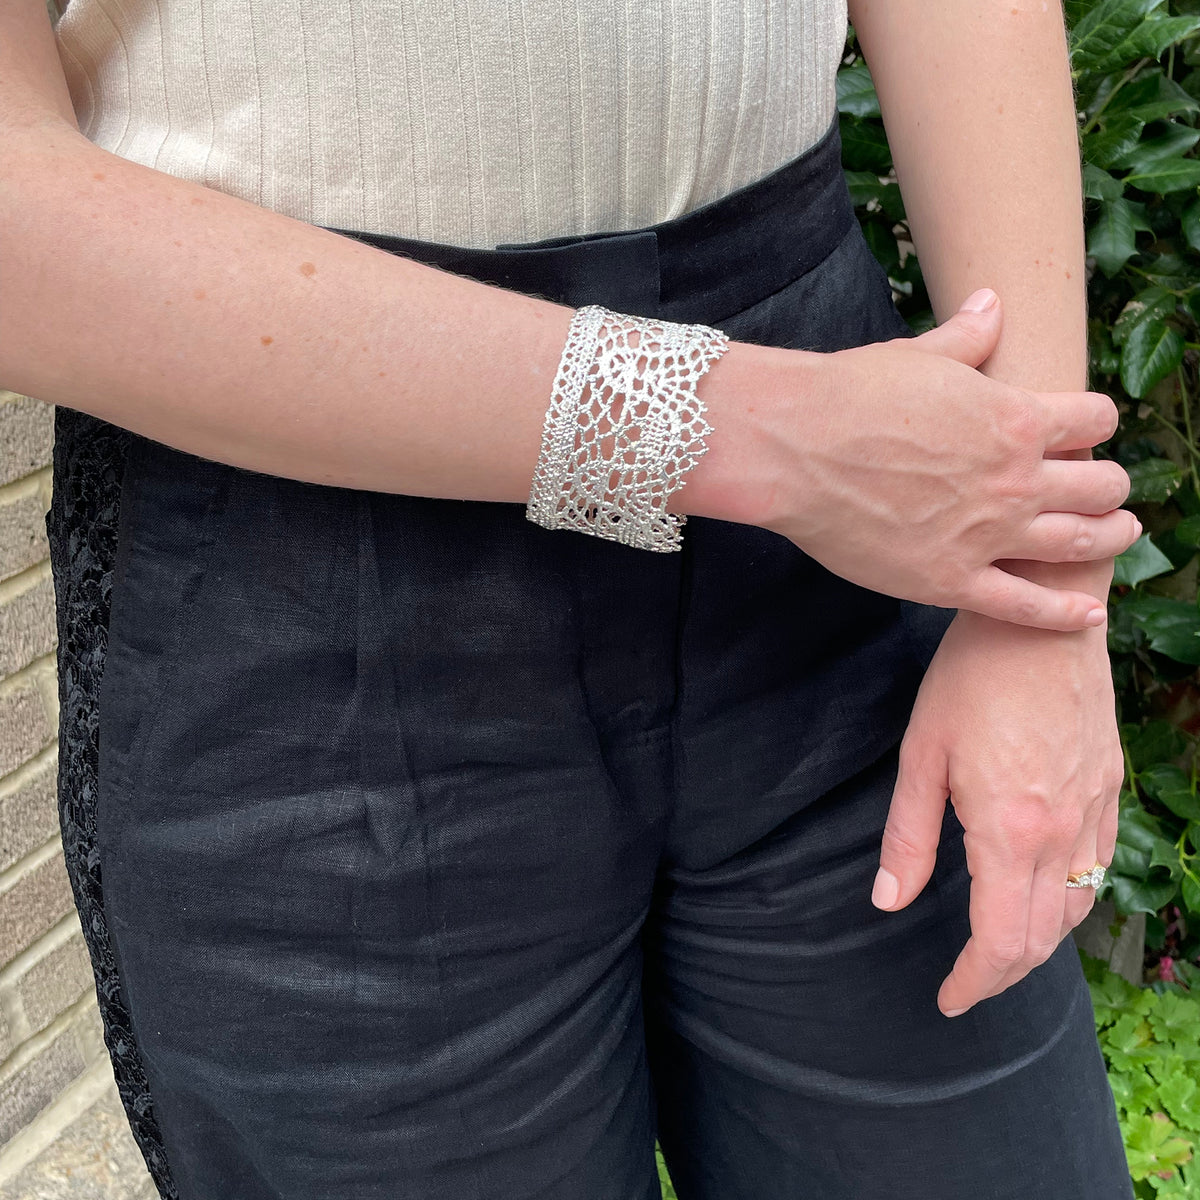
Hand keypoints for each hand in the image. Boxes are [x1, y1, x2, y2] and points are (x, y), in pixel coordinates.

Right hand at [738, 288, 1136, 630]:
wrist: (796, 447)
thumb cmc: (851, 394)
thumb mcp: (919, 355)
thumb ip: (968, 336)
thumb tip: (991, 302)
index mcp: (1016, 418)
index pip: (1093, 420)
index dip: (1097, 422)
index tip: (1089, 430)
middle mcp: (1017, 479)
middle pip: (1099, 485)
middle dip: (1111, 485)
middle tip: (1108, 490)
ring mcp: (989, 535)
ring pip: (1079, 543)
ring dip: (1110, 537)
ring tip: (1121, 535)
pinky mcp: (951, 580)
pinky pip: (1026, 607)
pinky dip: (1065, 613)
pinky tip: (1091, 614)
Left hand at [870, 609, 1123, 1016]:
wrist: (1042, 617)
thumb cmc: (970, 678)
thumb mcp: (921, 754)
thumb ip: (908, 835)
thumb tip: (889, 902)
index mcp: (1009, 829)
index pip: (1001, 939)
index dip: (974, 980)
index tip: (948, 998)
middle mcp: (1062, 832)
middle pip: (1043, 936)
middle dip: (1003, 972)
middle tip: (968, 982)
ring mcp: (1094, 809)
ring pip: (1077, 906)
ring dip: (1040, 940)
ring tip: (1000, 948)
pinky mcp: (1109, 787)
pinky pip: (1099, 865)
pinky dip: (1071, 897)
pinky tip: (1043, 891)